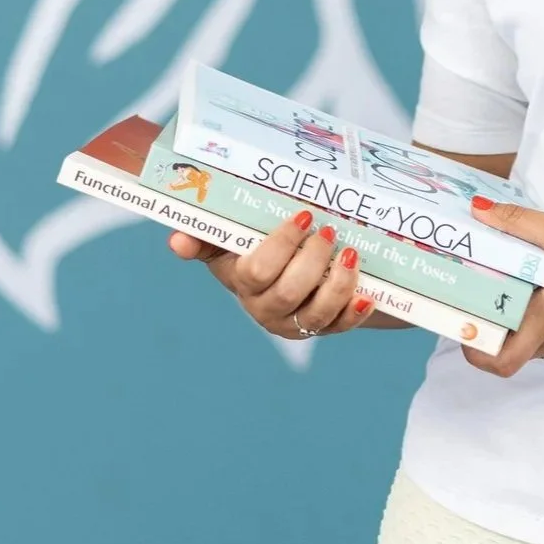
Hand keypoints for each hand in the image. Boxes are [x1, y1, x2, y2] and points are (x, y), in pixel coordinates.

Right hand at [167, 209, 375, 339]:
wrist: (308, 264)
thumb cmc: (270, 242)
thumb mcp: (240, 234)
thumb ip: (211, 234)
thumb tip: (176, 240)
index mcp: (241, 280)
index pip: (255, 271)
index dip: (281, 245)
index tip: (303, 216)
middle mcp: (265, 306)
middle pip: (287, 292)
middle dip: (312, 259)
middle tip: (329, 230)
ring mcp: (295, 321)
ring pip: (315, 313)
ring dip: (337, 283)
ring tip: (352, 253)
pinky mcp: (325, 328)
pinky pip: (340, 326)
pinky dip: (354, 310)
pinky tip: (366, 295)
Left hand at [460, 196, 543, 376]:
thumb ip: (518, 223)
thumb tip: (478, 212)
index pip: (499, 360)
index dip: (474, 348)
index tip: (462, 320)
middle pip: (513, 345)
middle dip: (496, 320)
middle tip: (484, 288)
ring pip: (535, 339)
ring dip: (523, 315)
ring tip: (518, 278)